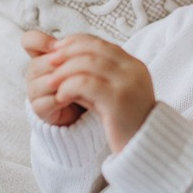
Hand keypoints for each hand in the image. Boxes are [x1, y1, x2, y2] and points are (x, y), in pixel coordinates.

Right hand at [23, 30, 85, 126]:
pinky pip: (44, 103)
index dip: (41, 41)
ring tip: (77, 86)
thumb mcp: (81, 60)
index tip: (57, 47)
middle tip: (76, 70)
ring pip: (40, 84)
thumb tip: (69, 42)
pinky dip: (60, 100)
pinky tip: (73, 98)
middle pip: (36, 64)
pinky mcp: (38, 109)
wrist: (85, 106)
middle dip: (58, 67)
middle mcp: (34, 72)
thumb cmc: (82, 79)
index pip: (30, 41)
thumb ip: (75, 48)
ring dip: (61, 84)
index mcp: (42, 56)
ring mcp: (34, 91)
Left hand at [23, 31, 154, 151]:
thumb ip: (93, 78)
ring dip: (64, 70)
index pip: (99, 42)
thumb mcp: (110, 95)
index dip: (74, 43)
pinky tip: (61, 96)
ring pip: (88, 63)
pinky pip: (86, 83)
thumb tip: (63, 63)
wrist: (144, 149)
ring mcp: (127, 84)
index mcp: (133, 65)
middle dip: (66, 53)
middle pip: (93, 48)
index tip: (56, 50)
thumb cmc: (123, 124)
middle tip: (48, 62)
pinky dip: (68, 86)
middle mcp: (133, 70)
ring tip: (50, 82)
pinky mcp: (118, 100)